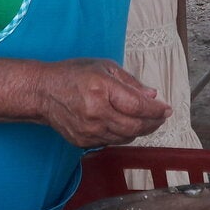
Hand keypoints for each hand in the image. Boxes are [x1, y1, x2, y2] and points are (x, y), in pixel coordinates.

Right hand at [35, 59, 170, 147]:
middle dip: (153, 123)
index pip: (138, 106)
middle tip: (161, 117)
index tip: (167, 109)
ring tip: (147, 121)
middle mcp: (96, 113)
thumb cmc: (73, 75)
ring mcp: (88, 131)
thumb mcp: (104, 67)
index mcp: (102, 90)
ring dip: (140, 130)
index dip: (156, 110)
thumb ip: (130, 82)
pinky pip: (112, 142)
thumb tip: (152, 95)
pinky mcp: (83, 142)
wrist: (43, 92)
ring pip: (125, 137)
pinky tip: (127, 126)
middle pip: (135, 126)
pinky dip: (124, 135)